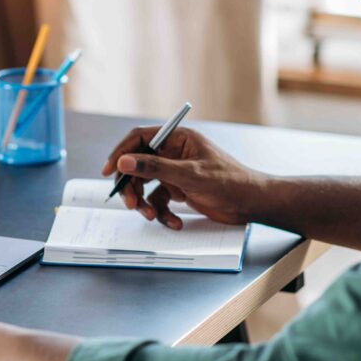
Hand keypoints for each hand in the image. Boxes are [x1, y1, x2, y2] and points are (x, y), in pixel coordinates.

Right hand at [101, 127, 265, 227]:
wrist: (251, 204)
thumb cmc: (229, 182)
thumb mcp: (189, 175)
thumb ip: (154, 167)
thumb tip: (124, 161)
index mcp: (177, 138)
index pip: (140, 139)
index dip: (121, 153)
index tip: (109, 171)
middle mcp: (174, 153)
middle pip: (138, 165)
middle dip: (132, 187)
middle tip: (130, 204)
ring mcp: (176, 172)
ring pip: (146, 186)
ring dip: (145, 203)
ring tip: (152, 216)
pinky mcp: (179, 190)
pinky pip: (159, 200)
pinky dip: (163, 213)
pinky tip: (175, 221)